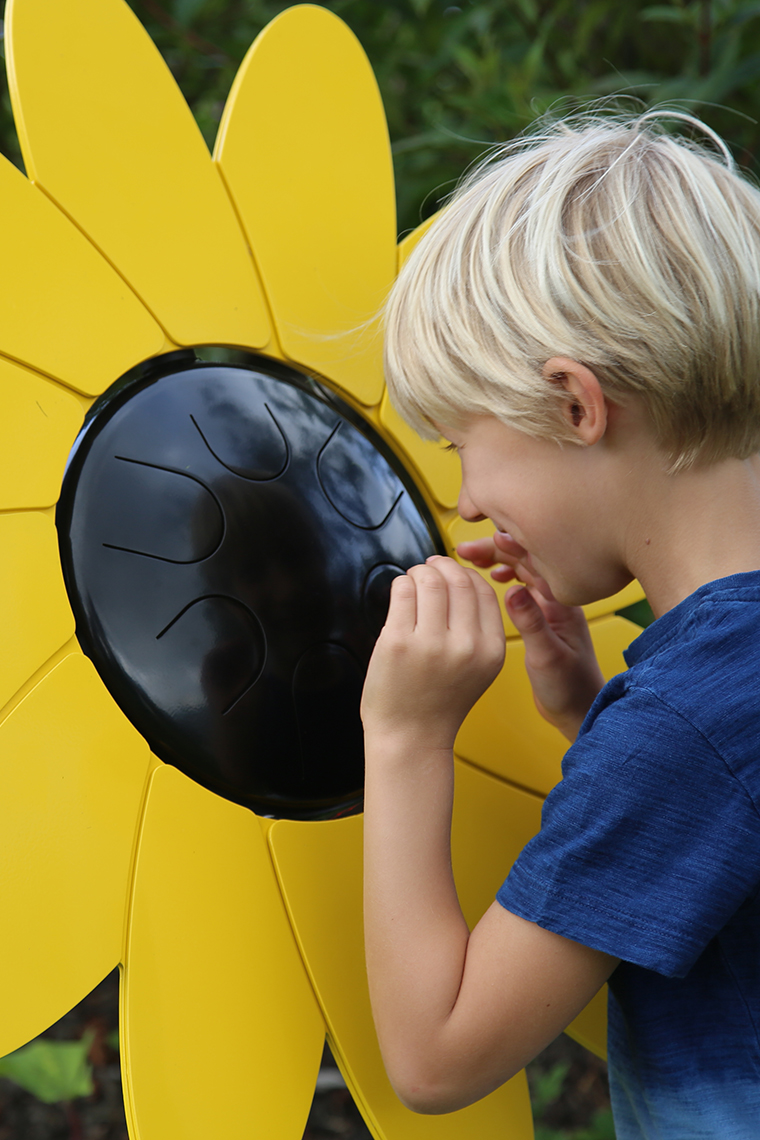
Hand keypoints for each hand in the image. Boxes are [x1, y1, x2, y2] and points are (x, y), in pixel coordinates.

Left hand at [361, 556, 505, 751]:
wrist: (411, 738)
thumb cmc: (439, 702)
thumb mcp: (478, 668)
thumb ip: (477, 629)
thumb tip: (460, 577)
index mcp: (491, 650)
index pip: (484, 592)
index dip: (467, 573)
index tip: (452, 571)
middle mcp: (466, 646)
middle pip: (458, 580)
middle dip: (442, 565)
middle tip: (429, 567)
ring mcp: (431, 644)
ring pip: (429, 581)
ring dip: (419, 572)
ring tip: (412, 579)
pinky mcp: (398, 642)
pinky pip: (402, 592)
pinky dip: (400, 583)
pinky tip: (400, 592)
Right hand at [457, 533, 604, 741]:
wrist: (580, 710)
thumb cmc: (571, 689)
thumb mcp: (547, 657)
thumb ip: (531, 623)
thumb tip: (513, 591)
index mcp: (563, 605)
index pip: (534, 563)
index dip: (506, 549)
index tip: (481, 543)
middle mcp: (557, 601)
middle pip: (526, 561)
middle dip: (495, 551)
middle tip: (464, 549)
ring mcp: (550, 608)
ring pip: (522, 572)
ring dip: (498, 561)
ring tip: (471, 558)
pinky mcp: (542, 618)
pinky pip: (521, 585)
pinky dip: (504, 577)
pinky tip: (491, 578)